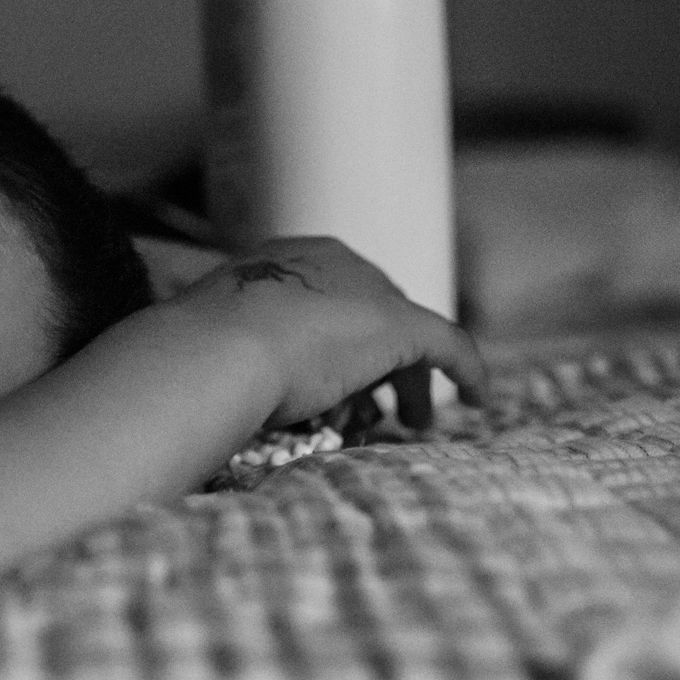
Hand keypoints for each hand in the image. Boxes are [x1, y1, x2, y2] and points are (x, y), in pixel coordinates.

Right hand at [173, 237, 485, 429]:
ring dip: (409, 380)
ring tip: (413, 421)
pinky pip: (448, 346)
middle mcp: (332, 263)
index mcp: (283, 259)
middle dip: (377, 361)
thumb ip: (232, 350)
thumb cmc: (200, 352)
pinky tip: (480, 400)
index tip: (339, 377)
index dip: (339, 338)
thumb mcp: (214, 340)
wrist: (217, 350)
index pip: (329, 295)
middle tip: (378, 405)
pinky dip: (467, 372)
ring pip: (405, 335)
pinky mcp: (400, 326)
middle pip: (372, 313)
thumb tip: (222, 388)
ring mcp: (368, 291)